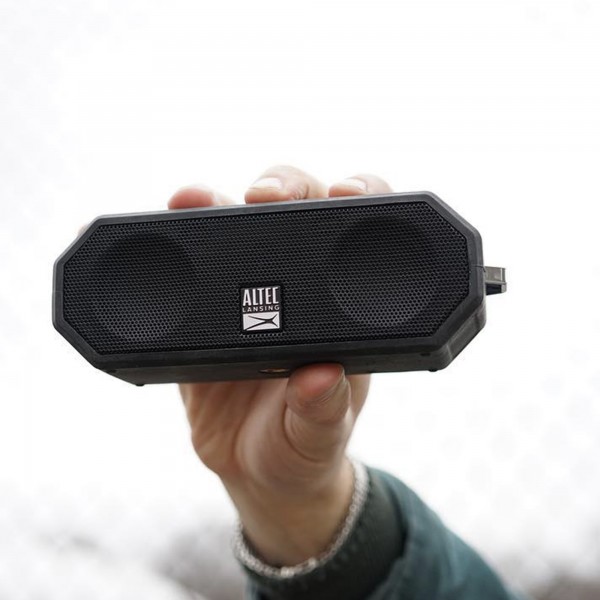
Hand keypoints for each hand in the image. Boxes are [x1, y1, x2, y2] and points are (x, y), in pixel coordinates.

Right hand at [170, 166, 391, 565]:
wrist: (257, 472)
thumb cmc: (303, 448)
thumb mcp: (320, 436)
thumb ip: (323, 412)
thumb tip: (322, 376)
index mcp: (340, 311)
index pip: (357, 235)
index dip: (358, 198)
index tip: (346, 193)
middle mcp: (295, 291)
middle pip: (295, 211)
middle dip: (281, 187)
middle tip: (264, 196)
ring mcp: (243, 298)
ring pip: (233, 227)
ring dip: (213, 202)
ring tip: (190, 198)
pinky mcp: (200, 316)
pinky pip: (182, 273)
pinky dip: (163, 245)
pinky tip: (151, 233)